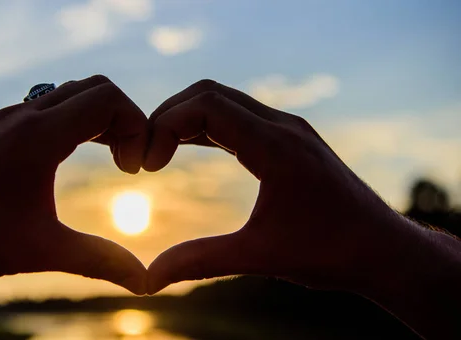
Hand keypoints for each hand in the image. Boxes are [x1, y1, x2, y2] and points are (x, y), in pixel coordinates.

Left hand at [0, 75, 147, 314]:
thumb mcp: (42, 250)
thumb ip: (100, 260)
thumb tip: (144, 281)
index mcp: (38, 135)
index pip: (107, 98)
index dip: (136, 127)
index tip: (133, 169)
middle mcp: (23, 115)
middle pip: (94, 88)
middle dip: (123, 119)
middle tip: (126, 163)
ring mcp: (6, 118)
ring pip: (70, 94)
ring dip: (98, 119)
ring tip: (109, 159)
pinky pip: (47, 106)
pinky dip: (74, 122)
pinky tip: (73, 156)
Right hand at [144, 79, 411, 293]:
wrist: (382, 249)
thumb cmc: (329, 252)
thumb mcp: (259, 257)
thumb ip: (200, 261)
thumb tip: (148, 279)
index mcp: (276, 146)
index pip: (206, 106)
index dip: (164, 126)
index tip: (148, 166)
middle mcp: (283, 126)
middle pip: (209, 93)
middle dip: (168, 116)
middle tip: (145, 154)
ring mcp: (288, 128)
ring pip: (224, 100)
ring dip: (187, 119)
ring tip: (158, 151)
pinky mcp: (289, 138)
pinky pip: (239, 116)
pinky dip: (207, 125)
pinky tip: (188, 147)